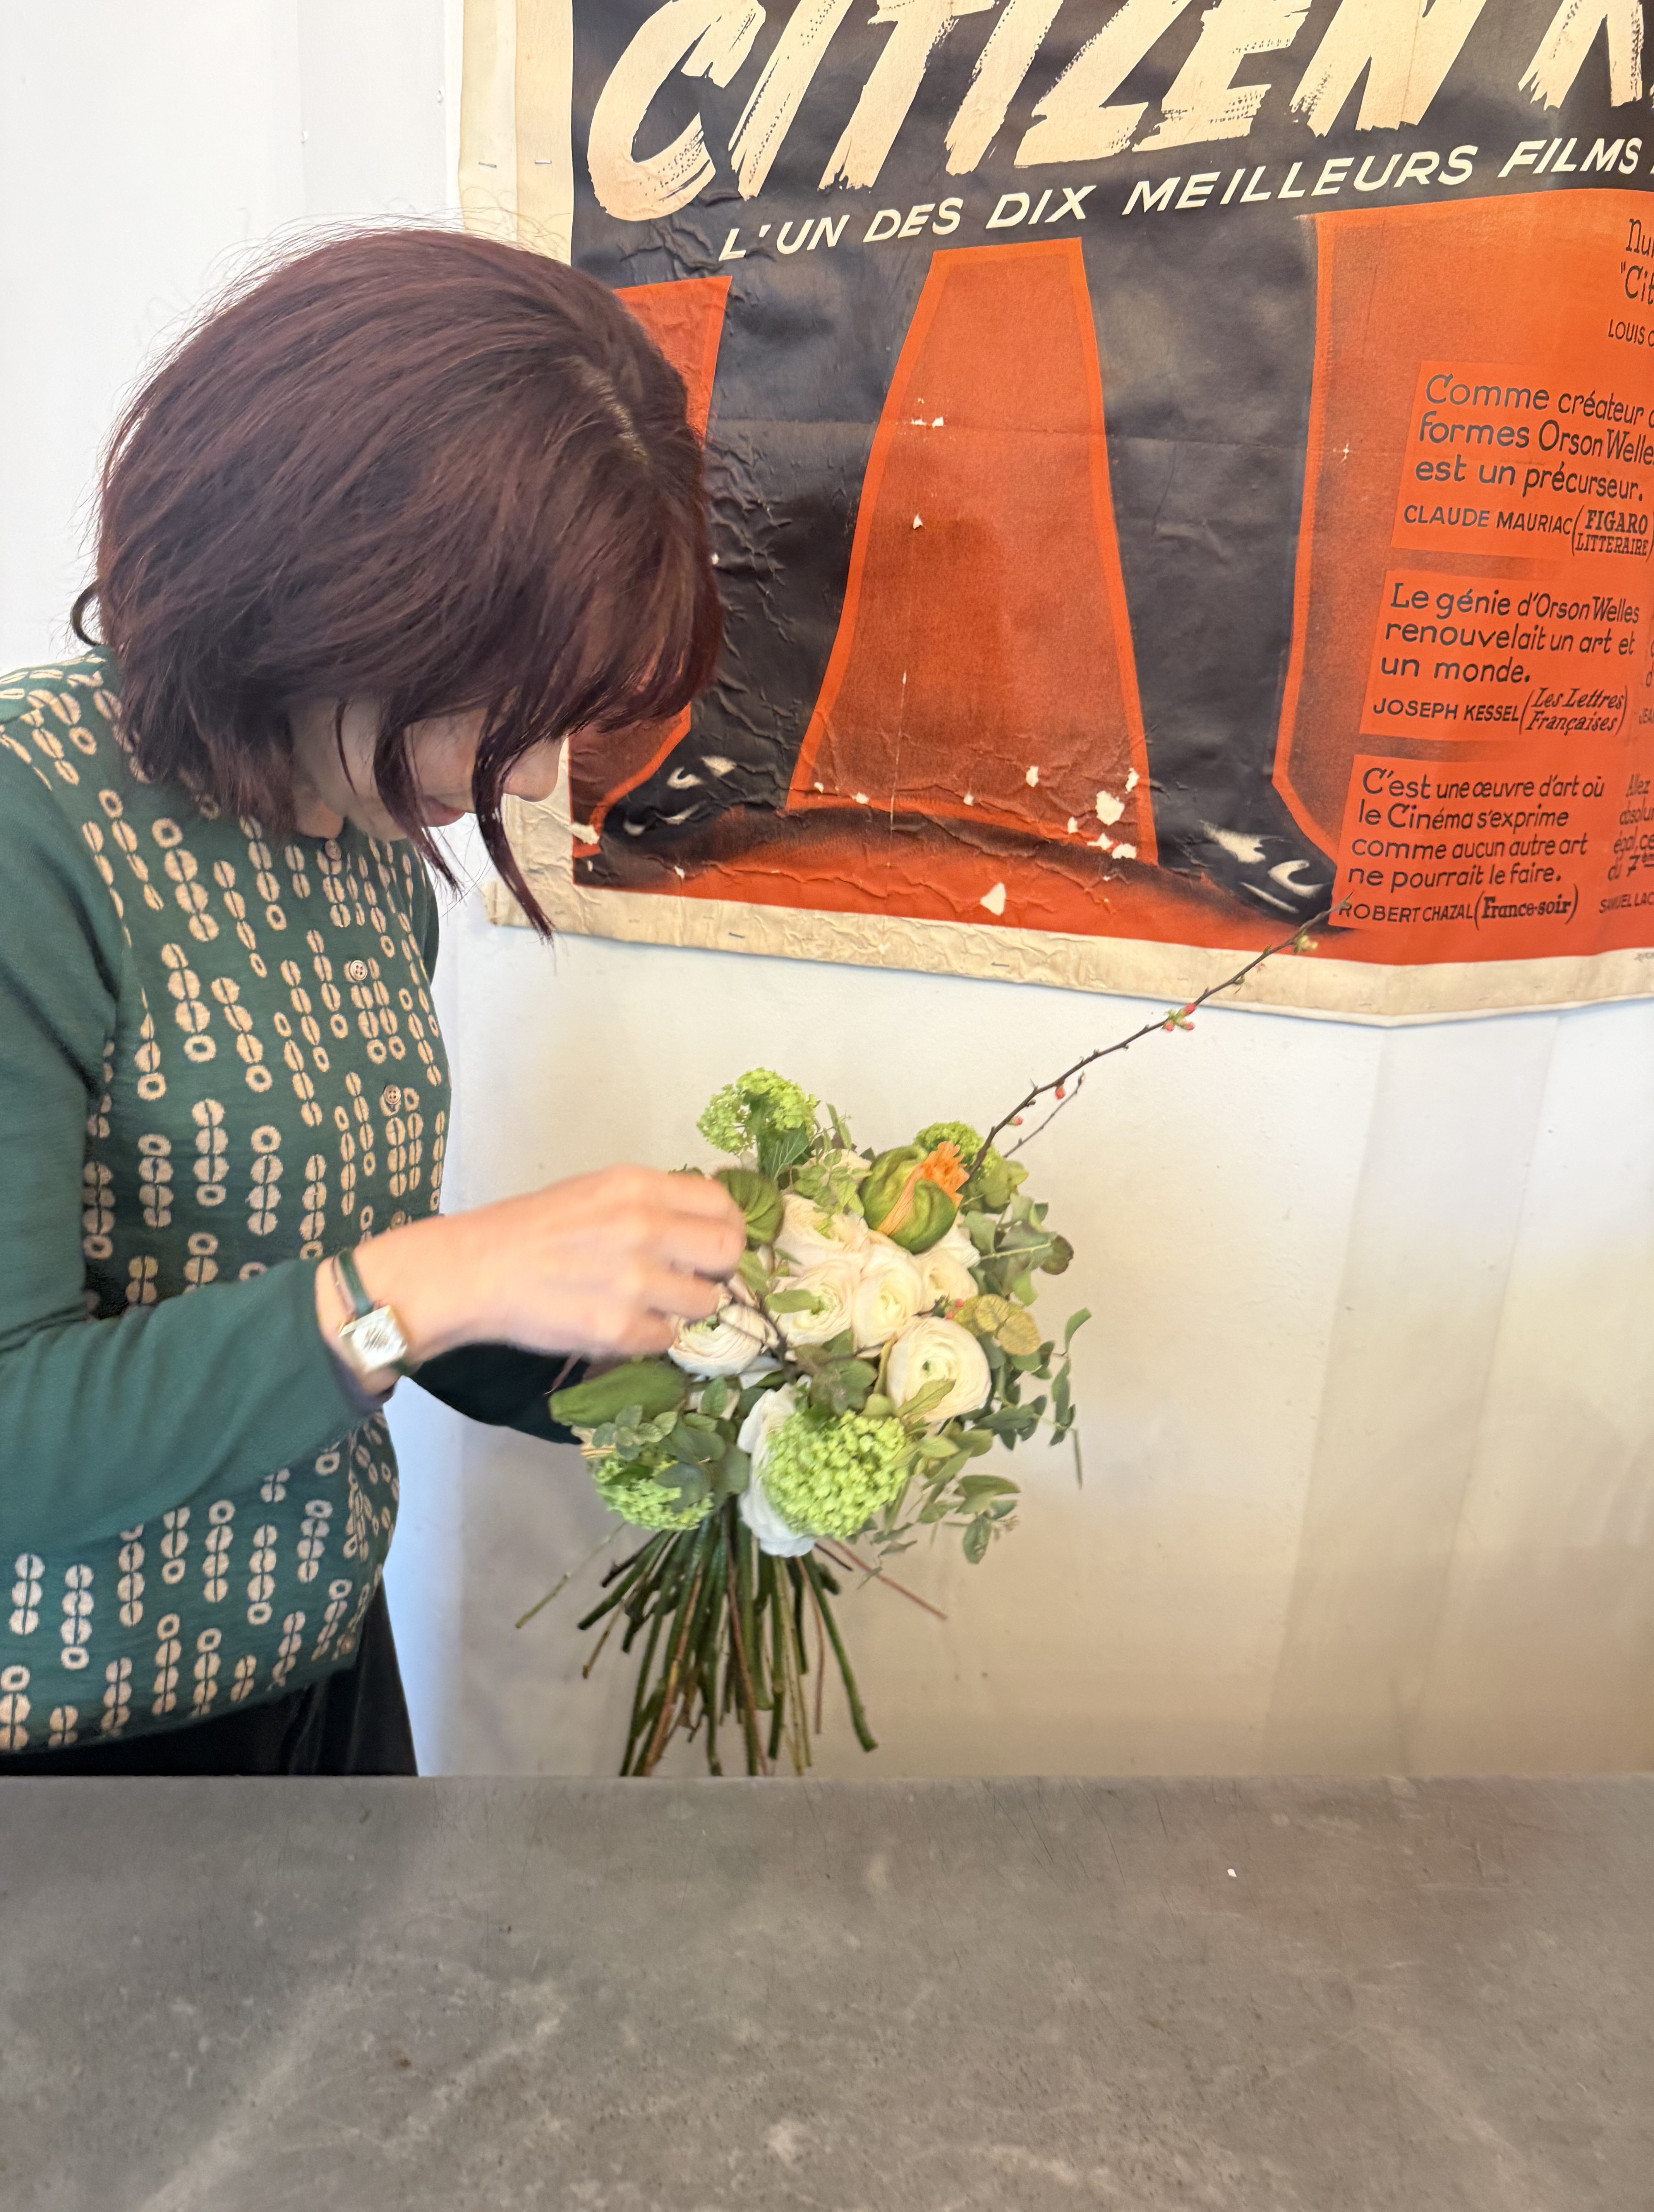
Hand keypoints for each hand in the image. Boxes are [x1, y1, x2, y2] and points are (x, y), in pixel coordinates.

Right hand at [314, 1166, 745, 1377]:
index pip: (722, 1203)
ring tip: (649, 1303)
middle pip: (727, 1252)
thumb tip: (701, 1225)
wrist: (476, 1269)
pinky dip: (650, 1337)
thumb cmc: (532, 1228)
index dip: (727, 1226)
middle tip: (696, 1278)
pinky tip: (621, 1324)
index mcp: (639, 1187)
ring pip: (704, 1302)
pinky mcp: (620, 1329)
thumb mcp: (596, 1191)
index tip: (715, 1242)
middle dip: (719, 1269)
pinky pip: (667, 1339)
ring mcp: (635, 1282)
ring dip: (684, 1307)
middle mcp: (645, 1228)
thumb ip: (650, 1203)